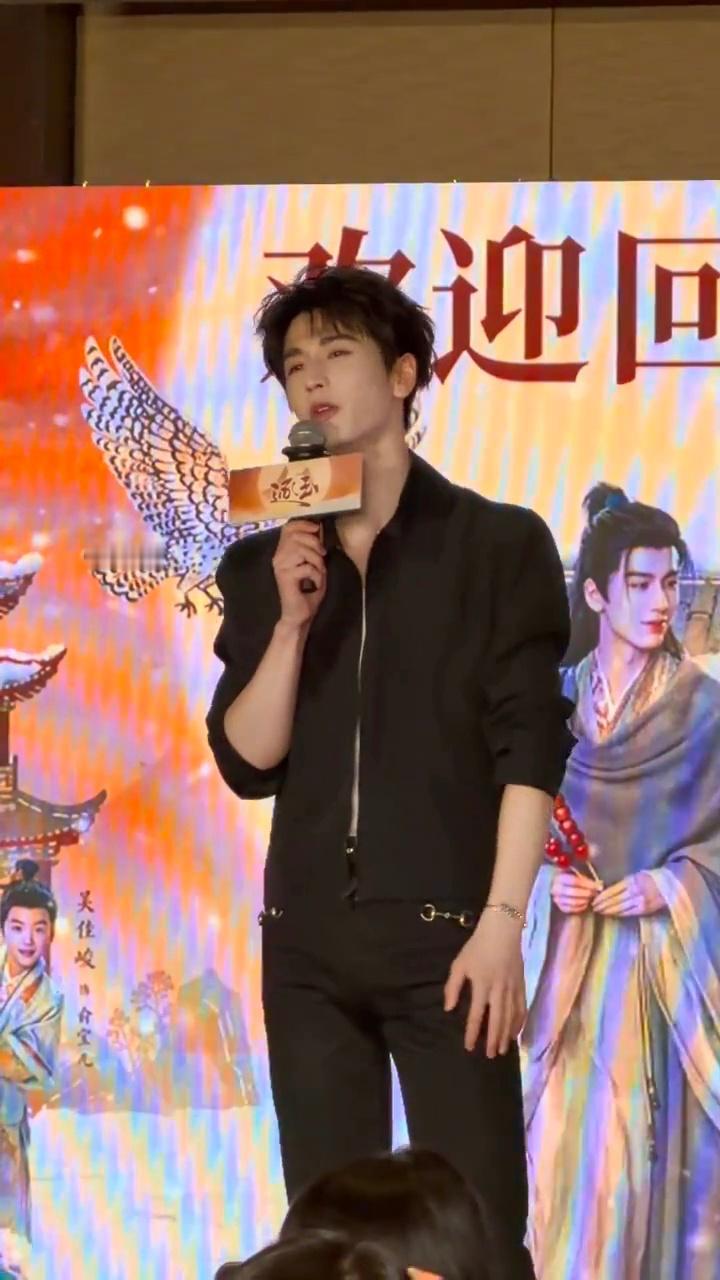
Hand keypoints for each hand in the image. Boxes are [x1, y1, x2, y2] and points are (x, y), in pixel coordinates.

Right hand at [272, 520, 326, 626]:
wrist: (299, 615)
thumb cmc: (307, 592)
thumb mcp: (313, 566)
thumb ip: (313, 550)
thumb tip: (319, 532)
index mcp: (283, 552)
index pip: (288, 528)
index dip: (303, 524)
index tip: (317, 529)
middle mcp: (278, 557)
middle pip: (296, 536)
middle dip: (315, 544)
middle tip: (322, 558)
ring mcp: (280, 567)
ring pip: (301, 550)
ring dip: (316, 561)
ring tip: (319, 573)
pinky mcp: (285, 577)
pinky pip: (306, 567)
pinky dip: (316, 575)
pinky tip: (315, 584)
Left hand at [444, 911, 525, 1056]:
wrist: (502, 931)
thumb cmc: (477, 947)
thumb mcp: (459, 964)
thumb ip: (453, 987)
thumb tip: (448, 1008)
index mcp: (482, 986)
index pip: (476, 1015)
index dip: (472, 1032)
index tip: (469, 1046)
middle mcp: (499, 991)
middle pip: (497, 1020)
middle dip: (493, 1040)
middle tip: (489, 1055)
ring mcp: (512, 989)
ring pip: (510, 1017)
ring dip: (506, 1035)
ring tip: (502, 1050)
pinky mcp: (522, 985)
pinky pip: (522, 1008)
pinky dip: (519, 1022)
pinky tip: (516, 1033)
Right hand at [551, 871, 601, 914]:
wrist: (562, 886)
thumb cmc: (572, 879)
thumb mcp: (576, 874)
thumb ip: (585, 878)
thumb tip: (599, 885)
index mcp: (559, 877)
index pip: (573, 881)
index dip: (586, 884)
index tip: (596, 886)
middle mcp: (555, 889)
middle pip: (574, 892)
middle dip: (587, 893)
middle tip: (595, 893)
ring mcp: (557, 899)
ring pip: (574, 902)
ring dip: (585, 900)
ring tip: (591, 897)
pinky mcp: (560, 907)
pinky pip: (573, 909)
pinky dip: (582, 907)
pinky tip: (586, 903)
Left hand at [593, 871, 666, 916]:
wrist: (672, 885)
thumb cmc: (652, 878)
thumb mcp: (637, 875)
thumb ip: (624, 883)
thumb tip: (608, 890)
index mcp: (633, 880)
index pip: (613, 890)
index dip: (602, 896)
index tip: (594, 899)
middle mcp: (637, 891)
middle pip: (615, 900)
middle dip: (603, 905)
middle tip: (593, 907)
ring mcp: (642, 901)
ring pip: (621, 908)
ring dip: (609, 910)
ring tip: (600, 911)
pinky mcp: (646, 909)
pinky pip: (629, 913)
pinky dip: (619, 914)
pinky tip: (612, 914)